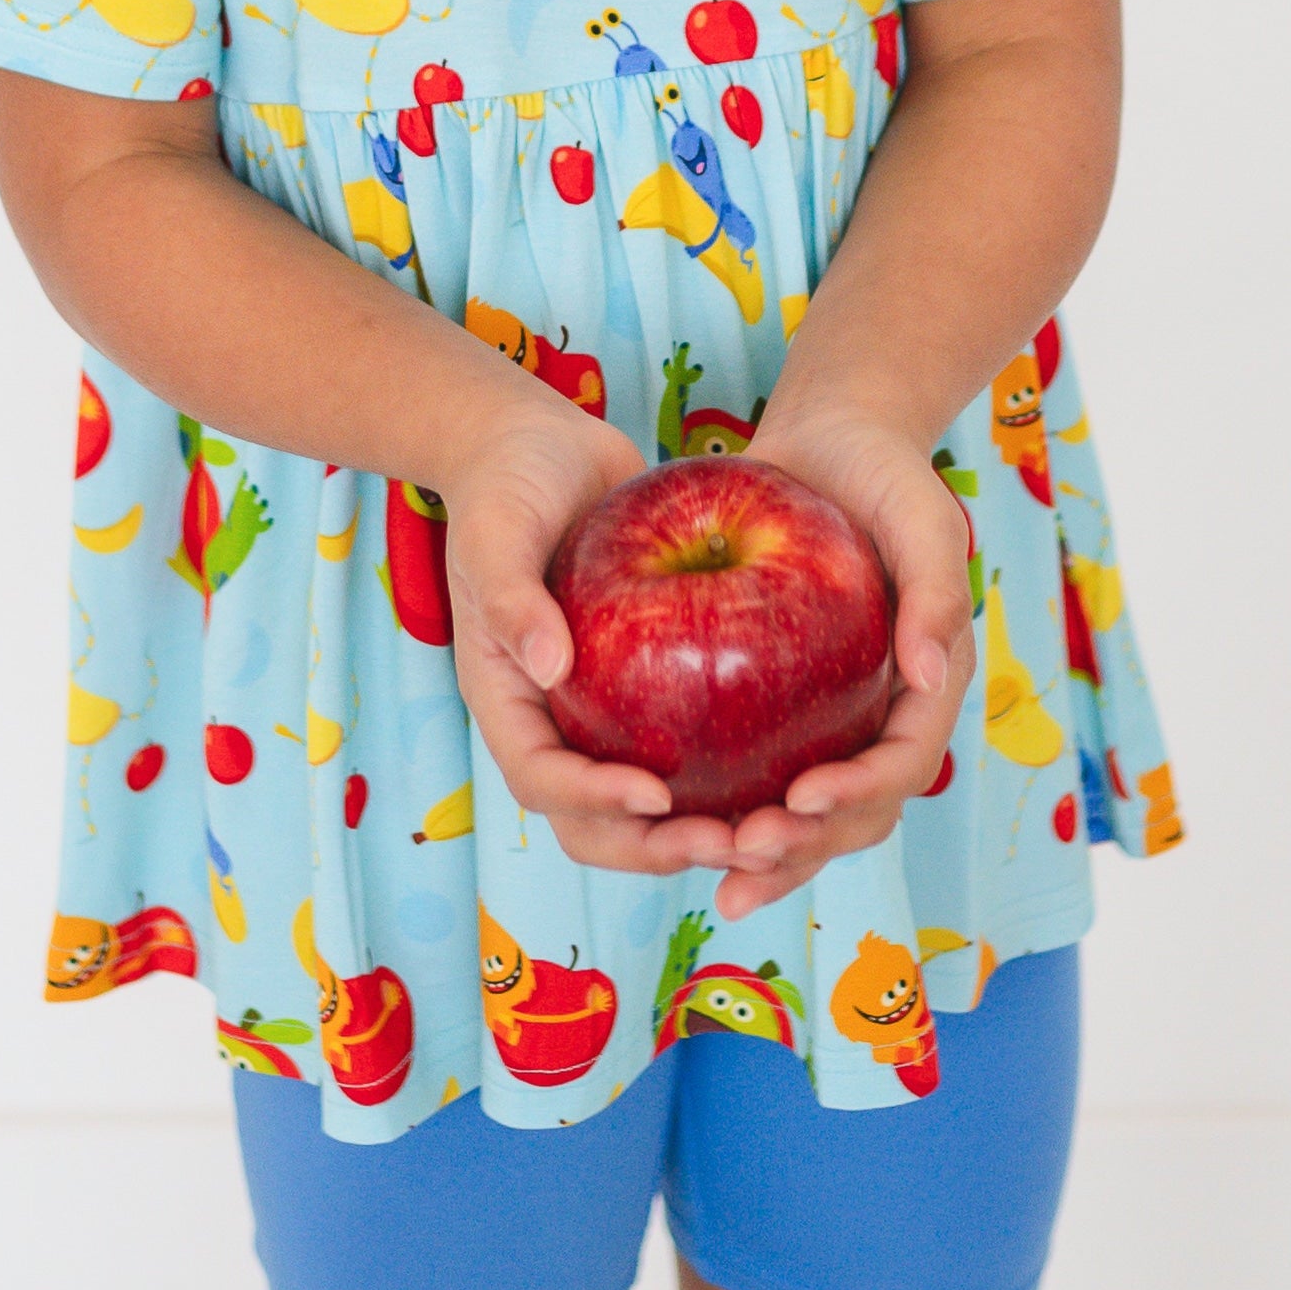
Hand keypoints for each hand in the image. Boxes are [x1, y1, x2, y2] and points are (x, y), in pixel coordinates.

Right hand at [434, 397, 743, 883]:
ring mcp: (601, 708)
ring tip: (772, 830)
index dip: (593, 801)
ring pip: (647, 804)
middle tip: (734, 840)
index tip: (656, 794)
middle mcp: (553, 717)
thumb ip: (512, 598)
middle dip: (659, 846)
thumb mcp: (496, 532)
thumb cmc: (506, 481)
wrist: (539, 443)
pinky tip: (793, 771)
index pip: (541, 780)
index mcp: (507, 697)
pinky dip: (729, 772)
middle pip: (594, 822)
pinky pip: (686, 746)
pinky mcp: (647, 684)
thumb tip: (546, 667)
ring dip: (701, 829)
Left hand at [708, 403, 978, 923]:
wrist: (828, 440)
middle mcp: (882, 715)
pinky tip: (670, 824)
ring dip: (770, 856)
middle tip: (742, 858)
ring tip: (715, 877)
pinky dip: (723, 806)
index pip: (903, 763)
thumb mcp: (923, 515)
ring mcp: (831, 718)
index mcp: (927, 687)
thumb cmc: (882, 471)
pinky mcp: (779, 707)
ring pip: (805, 814)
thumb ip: (936, 591)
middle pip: (855, 813)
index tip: (801, 800)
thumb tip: (933, 674)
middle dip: (806, 850)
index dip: (859, 793)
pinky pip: (756, 769)